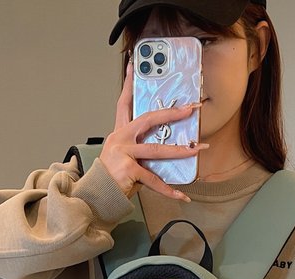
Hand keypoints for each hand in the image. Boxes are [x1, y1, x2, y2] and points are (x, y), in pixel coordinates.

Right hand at [101, 61, 207, 202]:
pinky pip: (154, 180)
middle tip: (190, 109)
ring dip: (180, 151)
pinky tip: (183, 195)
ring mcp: (123, 154)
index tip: (133, 65)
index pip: (124, 103)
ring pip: (157, 150)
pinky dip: (169, 190)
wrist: (97, 196)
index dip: (129, 84)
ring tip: (197, 150)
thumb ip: (141, 150)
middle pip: (149, 120)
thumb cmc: (112, 177)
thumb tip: (167, 148)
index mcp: (119, 134)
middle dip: (172, 114)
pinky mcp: (129, 170)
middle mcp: (120, 139)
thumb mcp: (124, 158)